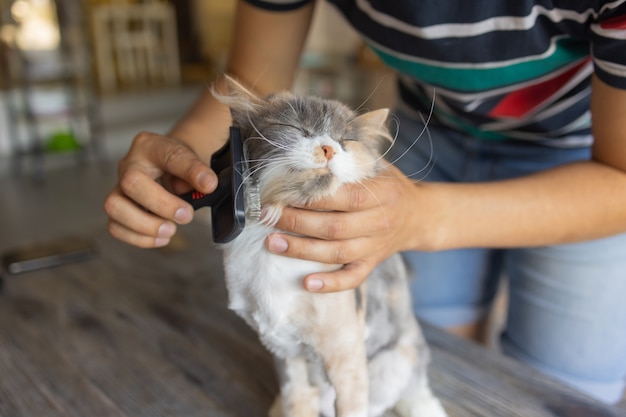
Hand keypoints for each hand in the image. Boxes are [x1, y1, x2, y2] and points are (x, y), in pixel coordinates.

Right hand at [104, 131, 217, 247]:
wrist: (165, 165)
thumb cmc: (177, 164)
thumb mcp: (193, 161)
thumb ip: (199, 171)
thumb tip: (207, 185)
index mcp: (150, 146)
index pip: (169, 155)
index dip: (190, 171)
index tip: (208, 185)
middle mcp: (129, 165)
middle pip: (131, 183)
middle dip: (161, 205)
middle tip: (185, 215)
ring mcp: (118, 187)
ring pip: (114, 207)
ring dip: (145, 226)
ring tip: (170, 230)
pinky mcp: (117, 209)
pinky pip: (116, 227)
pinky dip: (140, 238)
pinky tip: (161, 237)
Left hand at [265, 163, 423, 292]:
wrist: (420, 215)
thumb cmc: (389, 185)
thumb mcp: (378, 164)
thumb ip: (350, 158)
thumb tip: (315, 147)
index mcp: (382, 193)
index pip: (344, 196)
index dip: (312, 196)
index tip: (283, 192)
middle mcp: (379, 221)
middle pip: (335, 227)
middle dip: (297, 222)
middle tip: (268, 216)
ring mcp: (375, 246)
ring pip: (338, 252)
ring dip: (302, 250)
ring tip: (272, 243)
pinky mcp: (372, 263)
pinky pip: (353, 278)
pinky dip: (330, 284)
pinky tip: (306, 283)